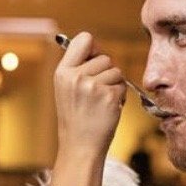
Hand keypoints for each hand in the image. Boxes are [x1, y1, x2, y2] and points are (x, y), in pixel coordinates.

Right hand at [53, 32, 125, 158]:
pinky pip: (123, 86)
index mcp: (62, 72)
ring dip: (114, 86)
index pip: (84, 39)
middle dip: (106, 73)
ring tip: (101, 103)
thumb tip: (97, 49)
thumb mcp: (67, 89)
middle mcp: (75, 77)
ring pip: (116, 71)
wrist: (80, 147)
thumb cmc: (76, 119)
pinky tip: (108, 110)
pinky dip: (120, 97)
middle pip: (105, 57)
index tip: (94, 62)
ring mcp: (92, 86)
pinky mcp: (108, 96)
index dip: (94, 48)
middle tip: (96, 93)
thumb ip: (78, 68)